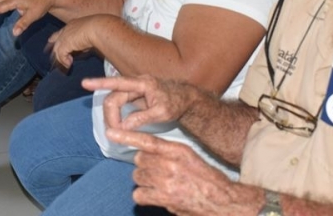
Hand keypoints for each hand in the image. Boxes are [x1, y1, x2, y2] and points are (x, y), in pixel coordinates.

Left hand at [47, 14, 111, 68]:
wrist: (99, 27)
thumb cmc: (100, 28)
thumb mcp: (92, 34)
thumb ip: (85, 41)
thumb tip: (85, 49)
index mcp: (74, 24)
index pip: (61, 31)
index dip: (56, 38)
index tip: (51, 41)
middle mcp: (67, 29)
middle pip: (55, 40)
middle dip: (53, 49)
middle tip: (53, 58)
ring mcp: (64, 36)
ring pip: (56, 49)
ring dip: (60, 59)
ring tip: (65, 65)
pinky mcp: (65, 44)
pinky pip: (61, 55)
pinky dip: (64, 61)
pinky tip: (69, 65)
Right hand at [83, 75, 196, 131]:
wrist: (186, 99)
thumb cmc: (177, 104)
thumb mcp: (163, 113)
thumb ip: (142, 118)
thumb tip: (123, 127)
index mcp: (143, 83)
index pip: (118, 82)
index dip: (100, 83)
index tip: (84, 83)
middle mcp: (136, 83)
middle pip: (113, 97)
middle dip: (110, 115)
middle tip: (115, 133)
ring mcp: (134, 89)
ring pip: (114, 101)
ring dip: (112, 116)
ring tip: (117, 131)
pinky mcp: (134, 96)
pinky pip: (119, 103)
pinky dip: (116, 115)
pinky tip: (118, 125)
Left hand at [106, 129, 238, 215]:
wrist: (221, 200)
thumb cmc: (206, 178)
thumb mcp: (189, 157)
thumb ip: (168, 152)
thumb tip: (147, 152)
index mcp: (177, 150)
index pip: (147, 140)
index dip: (127, 136)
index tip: (111, 132)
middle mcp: (170, 163)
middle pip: (139, 160)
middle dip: (144, 166)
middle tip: (157, 173)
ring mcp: (165, 181)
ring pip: (138, 176)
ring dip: (145, 181)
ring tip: (159, 185)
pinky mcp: (163, 198)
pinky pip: (139, 194)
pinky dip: (144, 196)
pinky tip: (155, 196)